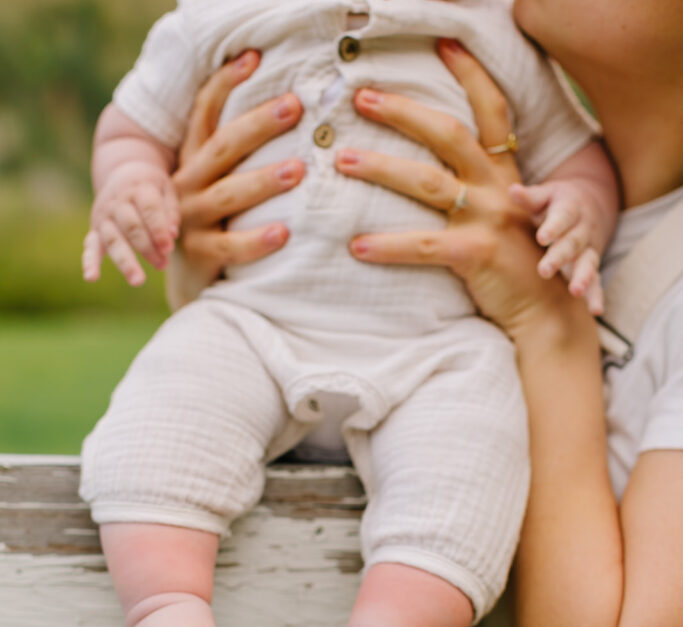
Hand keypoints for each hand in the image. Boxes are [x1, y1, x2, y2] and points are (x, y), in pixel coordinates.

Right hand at [83, 161, 179, 286]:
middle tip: (162, 264)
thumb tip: (173, 234)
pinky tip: (91, 278)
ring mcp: (104, 217)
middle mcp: (117, 202)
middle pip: (131, 227)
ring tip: (138, 281)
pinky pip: (90, 247)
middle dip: (147, 247)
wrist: (123, 173)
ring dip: (125, 261)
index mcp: (138, 189)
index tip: (168, 248)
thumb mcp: (166, 189)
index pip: (148, 209)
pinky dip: (90, 262)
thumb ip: (171, 211)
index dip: (158, 229)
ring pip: (113, 240)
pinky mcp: (96, 230)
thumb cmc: (152, 187)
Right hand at [167, 50, 304, 307]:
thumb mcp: (221, 183)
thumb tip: (290, 109)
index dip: (225, 83)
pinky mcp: (199, 255)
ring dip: (264, 180)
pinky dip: (258, 240)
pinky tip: (286, 232)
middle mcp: (186, 185)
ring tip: (300, 169)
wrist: (190, 282)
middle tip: (295, 106)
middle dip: (258, 125)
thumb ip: (239, 154)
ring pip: (228, 194)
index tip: (255, 58)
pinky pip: (230, 247)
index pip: (204, 112)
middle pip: (222, 148)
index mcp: (192, 160)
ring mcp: (189, 220)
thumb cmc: (218, 223)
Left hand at [335, 40, 584, 341]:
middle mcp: (499, 187)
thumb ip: (474, 193)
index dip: (471, 73)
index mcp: (505, 173)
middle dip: (402, 111)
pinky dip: (387, 245)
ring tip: (341, 161)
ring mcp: (489, 218)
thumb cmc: (517, 267)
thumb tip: (426, 177)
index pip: (492, 110)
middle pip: (447, 133)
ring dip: (380, 167)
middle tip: (361, 98)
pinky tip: (356, 246)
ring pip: (426, 182)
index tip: (444, 43)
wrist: (547, 312)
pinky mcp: (478, 253)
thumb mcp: (502, 218)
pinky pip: (423, 245)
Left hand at [511, 178, 603, 314]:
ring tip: (575, 291)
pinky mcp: (591, 266)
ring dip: (583, 277)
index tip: (542, 237)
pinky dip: (596, 295)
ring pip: (588, 263)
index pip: (562, 217)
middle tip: (545, 270)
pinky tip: (596, 310)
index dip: (553, 227)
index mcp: (569, 209)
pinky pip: (596, 281)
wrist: (589, 204)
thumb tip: (512, 190)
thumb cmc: (556, 202)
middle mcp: (582, 230)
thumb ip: (530, 198)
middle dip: (561, 256)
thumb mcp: (545, 195)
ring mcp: (589, 249)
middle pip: (573, 243)